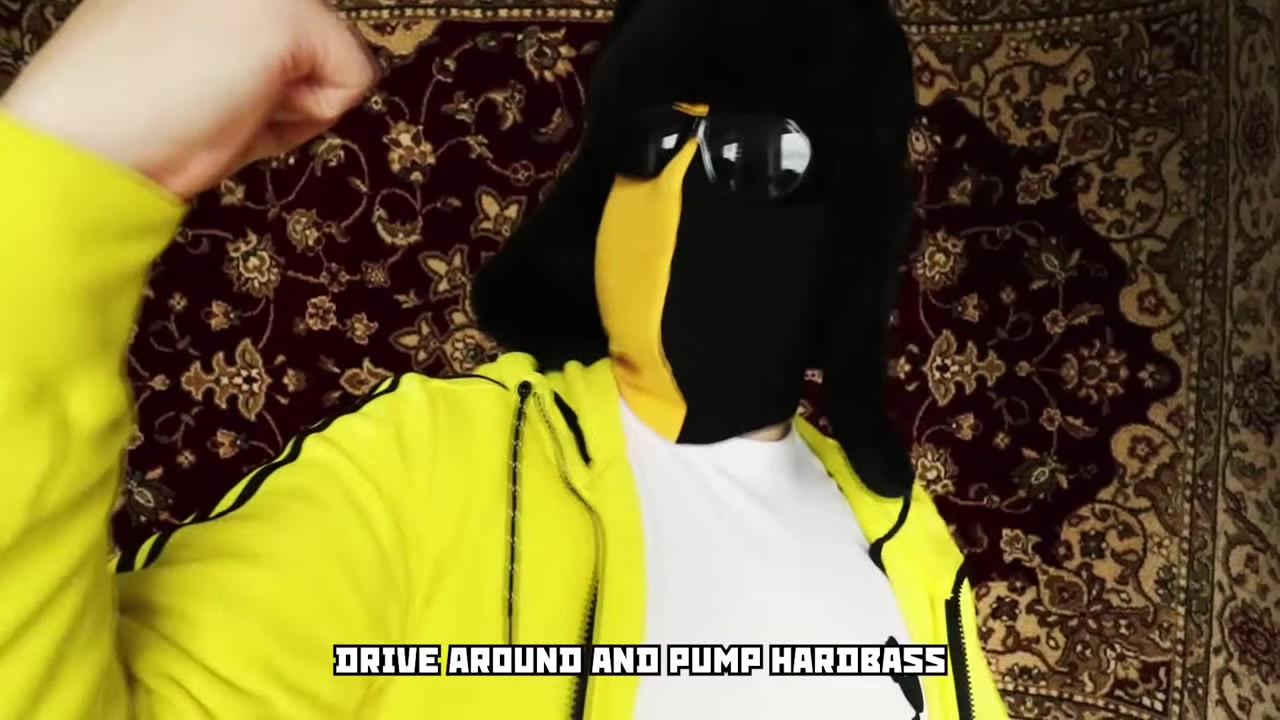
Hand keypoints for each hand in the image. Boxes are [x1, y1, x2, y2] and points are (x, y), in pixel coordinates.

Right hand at [0, 0, 378, 199]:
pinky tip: (244, 111)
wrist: (86, 139)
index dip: (267, 68)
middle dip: (282, 82)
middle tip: (214, 96)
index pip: (285, 22)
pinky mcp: (289, 16)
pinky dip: (307, 117)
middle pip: (313, 37)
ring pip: (333, 55)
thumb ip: (238, 34)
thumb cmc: (128, 110)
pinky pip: (351, 80)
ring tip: (222, 104)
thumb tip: (293, 59)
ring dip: (290, 101)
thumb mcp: (187, 41)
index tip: (219, 84)